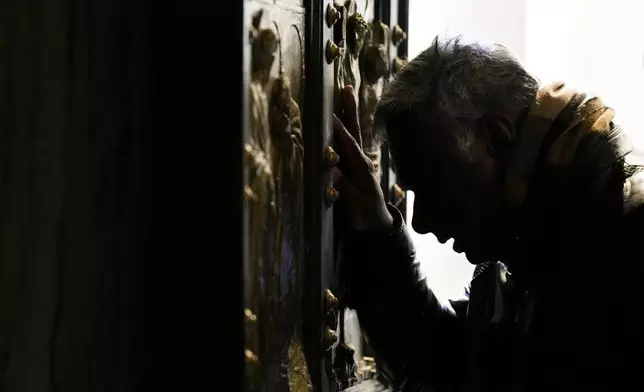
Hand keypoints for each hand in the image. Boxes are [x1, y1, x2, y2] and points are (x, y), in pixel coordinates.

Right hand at [333, 85, 393, 231]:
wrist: (375, 223)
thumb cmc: (365, 216)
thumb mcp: (355, 207)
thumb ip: (345, 189)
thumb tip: (331, 171)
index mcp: (363, 170)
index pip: (350, 147)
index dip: (339, 132)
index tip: (329, 117)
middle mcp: (362, 160)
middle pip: (355, 131)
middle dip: (350, 111)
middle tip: (346, 88)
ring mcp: (358, 160)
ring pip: (352, 132)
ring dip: (348, 111)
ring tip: (346, 90)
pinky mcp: (353, 162)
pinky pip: (348, 139)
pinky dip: (344, 123)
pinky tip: (340, 111)